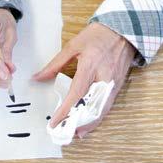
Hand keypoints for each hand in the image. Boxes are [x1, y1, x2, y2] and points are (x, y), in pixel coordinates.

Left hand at [33, 22, 135, 138]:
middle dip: (78, 122)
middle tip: (64, 133)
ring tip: (75, 132)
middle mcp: (104, 77)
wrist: (124, 29)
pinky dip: (98, 116)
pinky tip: (88, 122)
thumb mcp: (73, 45)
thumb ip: (55, 64)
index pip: (76, 93)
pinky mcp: (118, 86)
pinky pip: (108, 105)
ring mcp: (114, 83)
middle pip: (92, 106)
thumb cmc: (98, 35)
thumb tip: (38, 77)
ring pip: (102, 110)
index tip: (55, 122)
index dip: (65, 110)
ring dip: (89, 124)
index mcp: (91, 64)